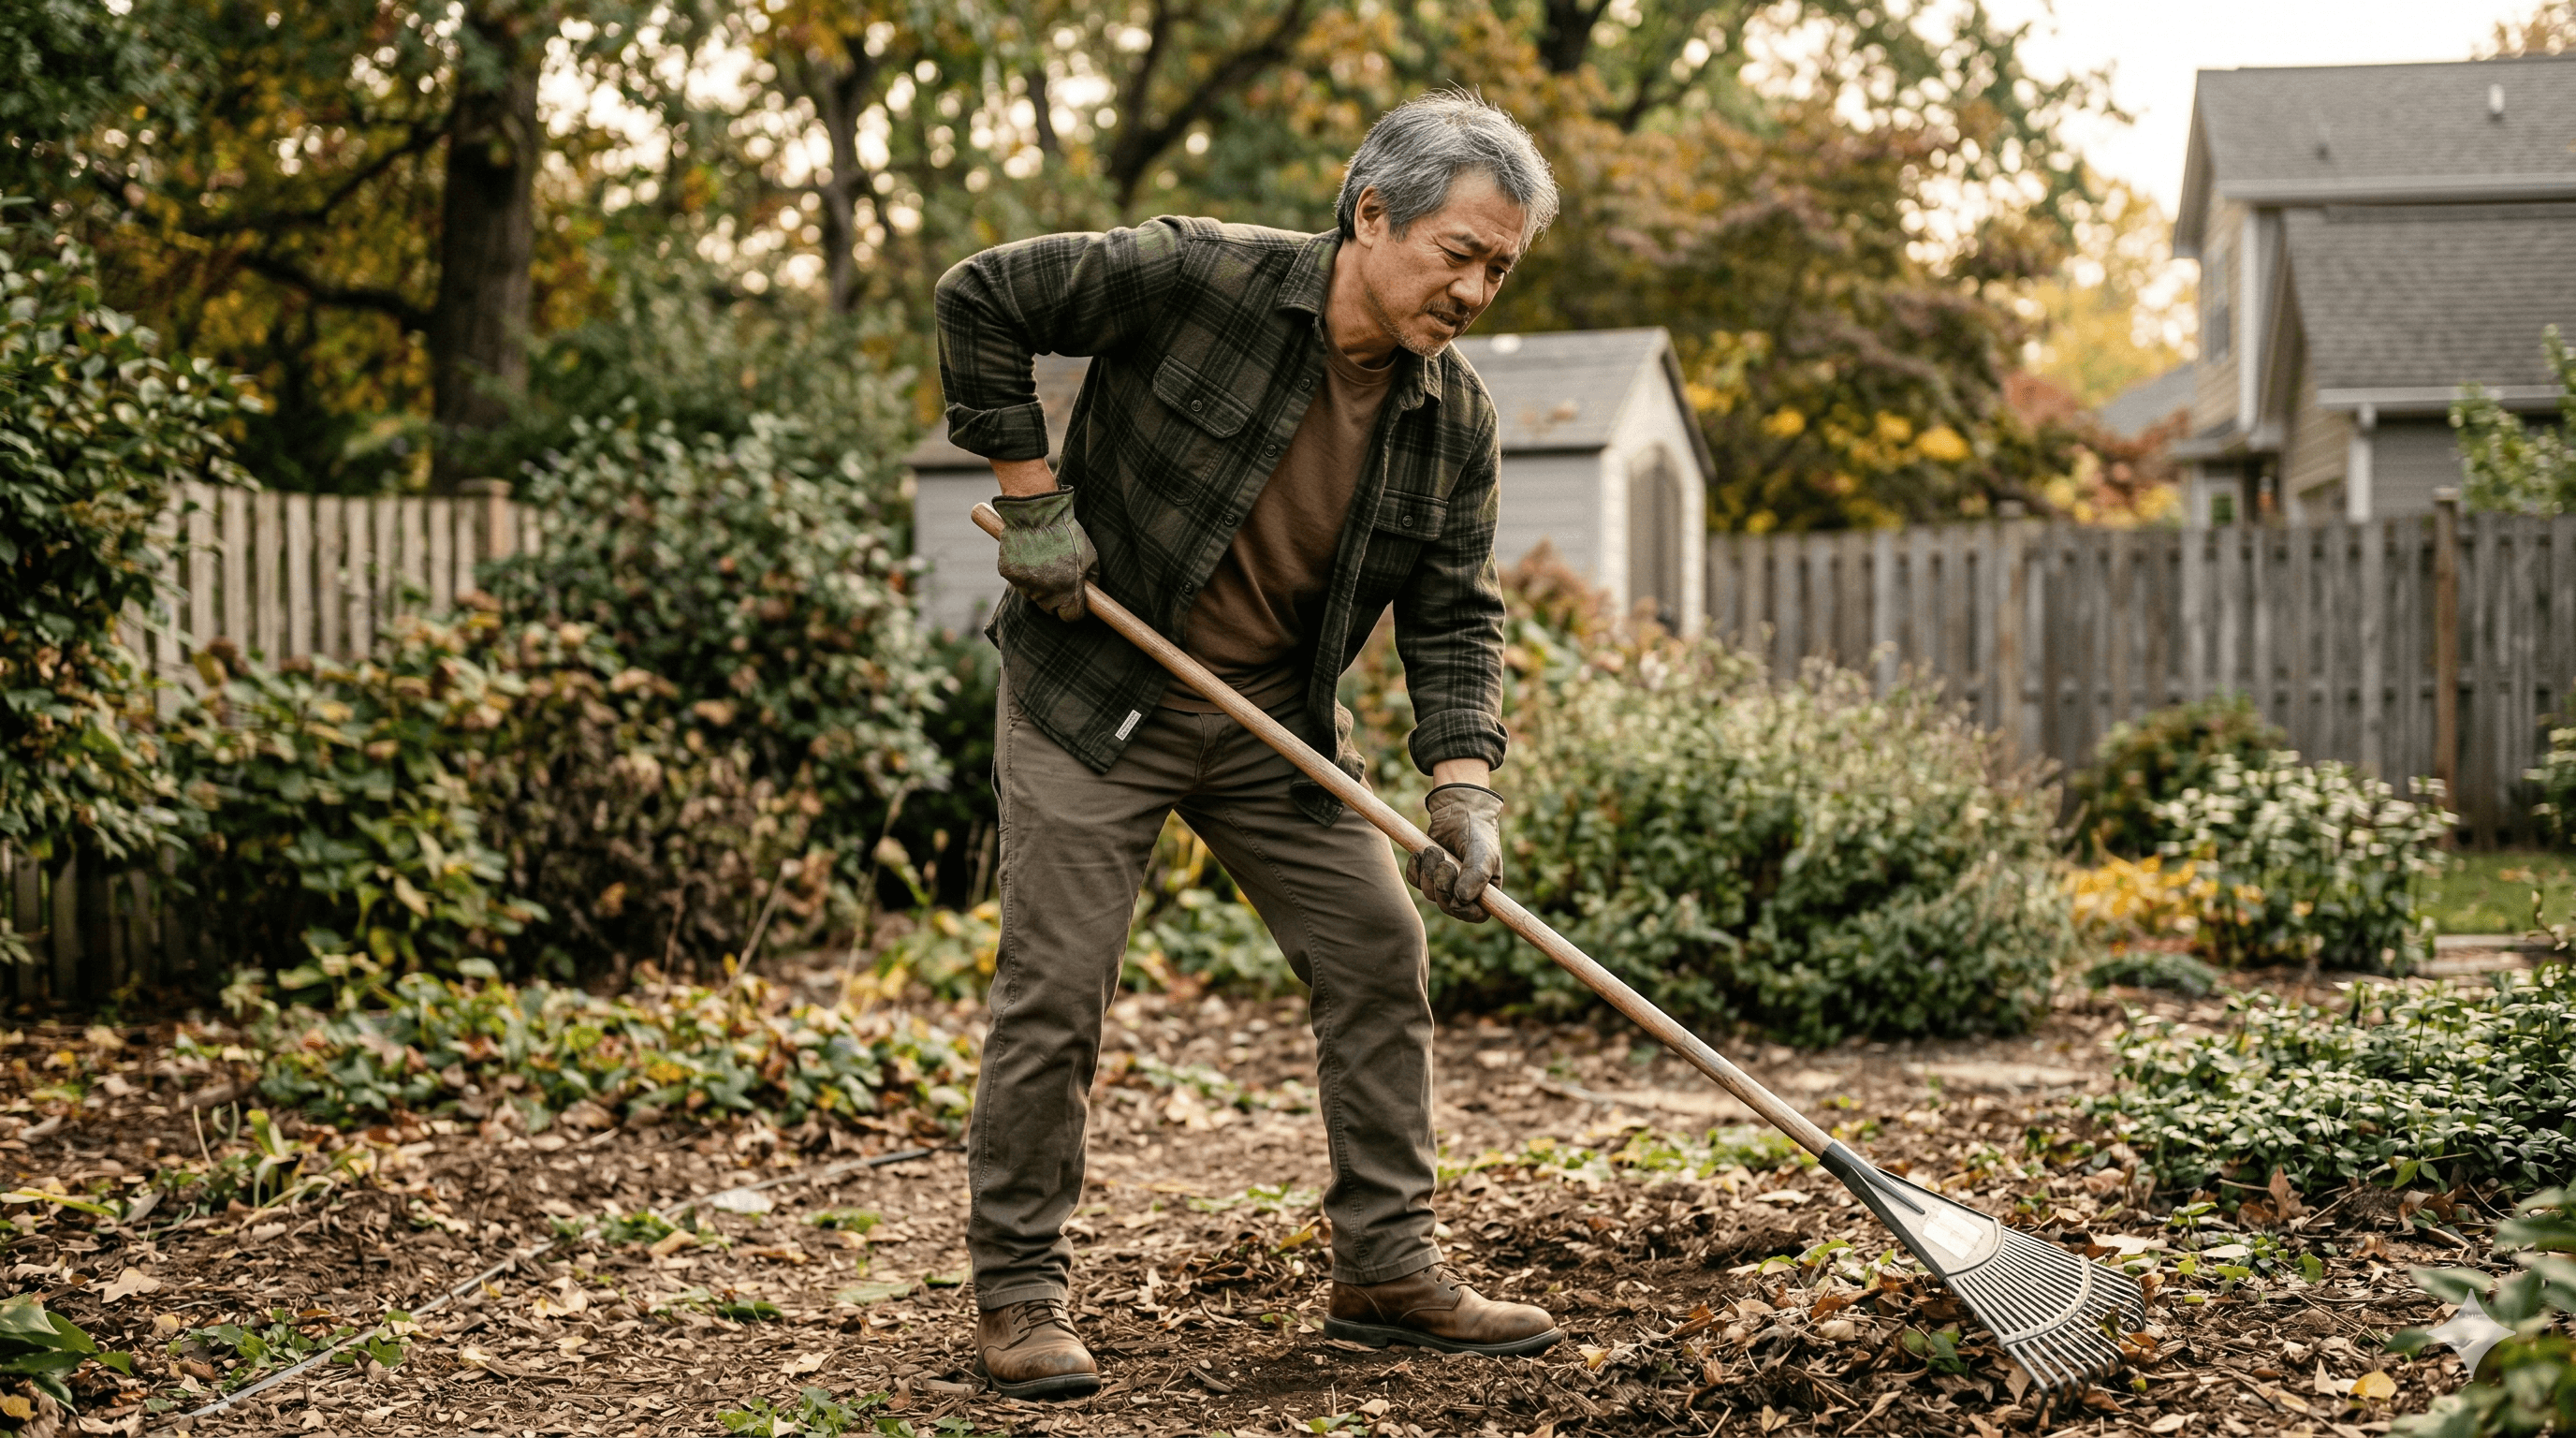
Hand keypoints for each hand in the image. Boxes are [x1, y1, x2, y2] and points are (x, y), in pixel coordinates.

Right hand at [992, 486, 1096, 621]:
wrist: (1036, 513)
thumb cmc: (1067, 533)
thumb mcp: (1090, 555)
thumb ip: (1091, 578)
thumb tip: (1090, 590)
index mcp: (1069, 591)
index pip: (1071, 617)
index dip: (1073, 610)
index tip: (1074, 600)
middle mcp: (1046, 593)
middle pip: (1050, 608)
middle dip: (1056, 597)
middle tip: (1059, 576)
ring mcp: (1025, 585)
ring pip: (1033, 596)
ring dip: (1039, 586)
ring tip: (1043, 561)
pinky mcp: (1008, 574)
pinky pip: (1018, 581)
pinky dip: (1023, 572)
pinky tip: (1029, 555)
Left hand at [1406, 783, 1503, 921]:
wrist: (1459, 810)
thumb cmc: (1478, 831)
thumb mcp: (1483, 851)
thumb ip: (1476, 874)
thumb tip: (1461, 899)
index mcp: (1485, 891)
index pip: (1476, 915)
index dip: (1464, 911)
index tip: (1456, 897)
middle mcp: (1465, 891)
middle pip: (1448, 907)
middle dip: (1442, 886)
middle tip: (1444, 863)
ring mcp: (1445, 884)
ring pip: (1429, 894)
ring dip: (1428, 872)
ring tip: (1434, 850)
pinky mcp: (1427, 873)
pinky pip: (1415, 882)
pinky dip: (1415, 868)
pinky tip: (1420, 852)